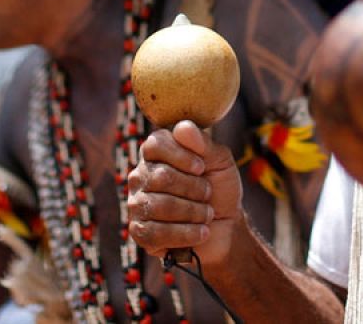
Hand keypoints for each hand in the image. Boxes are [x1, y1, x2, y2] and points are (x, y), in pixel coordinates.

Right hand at [125, 121, 242, 266]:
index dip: (181, 156)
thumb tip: (182, 128)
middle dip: (193, 188)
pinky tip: (201, 232)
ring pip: (158, 206)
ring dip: (193, 212)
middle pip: (160, 177)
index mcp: (156, 153)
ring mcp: (137, 203)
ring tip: (207, 215)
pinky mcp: (139, 231)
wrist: (226, 226)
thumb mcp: (220, 162)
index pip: (155, 144)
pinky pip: (155, 232)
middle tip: (208, 194)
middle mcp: (141, 176)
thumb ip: (204, 143)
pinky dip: (185, 234)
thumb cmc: (220, 188)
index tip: (201, 167)